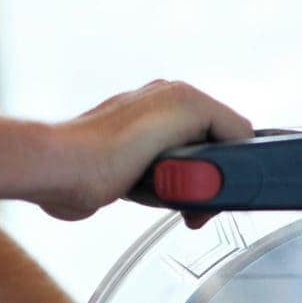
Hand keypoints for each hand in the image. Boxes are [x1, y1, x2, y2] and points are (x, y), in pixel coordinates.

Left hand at [40, 80, 251, 223]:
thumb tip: (243, 140)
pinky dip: (170, 192)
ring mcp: (150, 132)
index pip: (237, 130)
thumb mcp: (176, 126)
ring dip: (191, 189)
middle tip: (197, 206)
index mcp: (181, 96)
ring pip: (196, 166)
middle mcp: (167, 107)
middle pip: (218, 149)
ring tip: (171, 199)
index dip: (238, 164)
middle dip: (213, 181)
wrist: (58, 173)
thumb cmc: (104, 155)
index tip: (223, 191)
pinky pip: (171, 177)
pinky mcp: (135, 157)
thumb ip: (217, 124)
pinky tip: (155, 197)